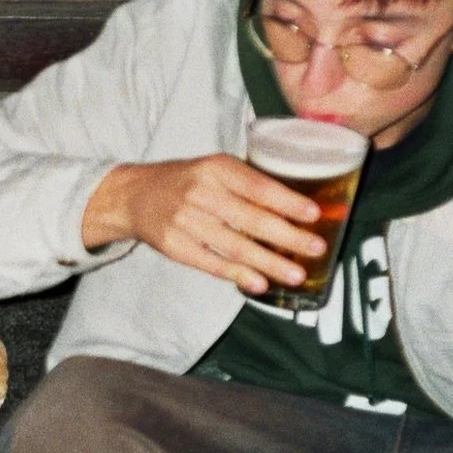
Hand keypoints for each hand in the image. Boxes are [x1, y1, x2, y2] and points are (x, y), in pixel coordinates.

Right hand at [80, 155, 326, 293]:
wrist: (135, 195)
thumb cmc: (187, 182)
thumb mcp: (214, 168)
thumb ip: (248, 183)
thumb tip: (298, 207)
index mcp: (217, 168)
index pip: (258, 186)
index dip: (287, 201)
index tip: (314, 214)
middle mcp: (201, 192)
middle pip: (251, 218)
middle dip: (288, 237)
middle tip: (317, 249)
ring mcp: (186, 221)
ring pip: (235, 245)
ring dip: (269, 262)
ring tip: (296, 275)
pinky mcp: (175, 246)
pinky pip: (212, 263)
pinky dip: (237, 275)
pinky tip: (260, 284)